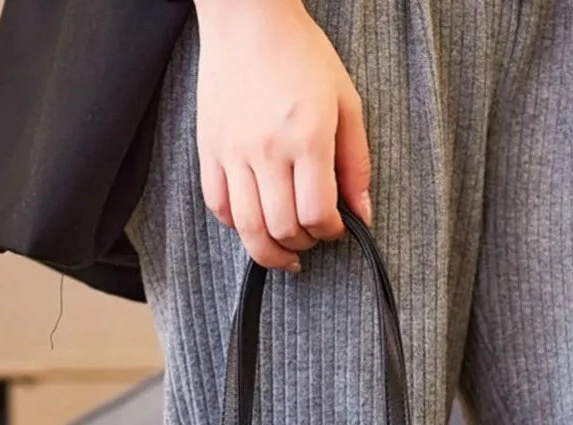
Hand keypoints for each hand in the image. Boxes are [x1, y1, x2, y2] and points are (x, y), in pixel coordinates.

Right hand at [193, 0, 371, 270]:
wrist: (248, 19)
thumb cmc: (302, 56)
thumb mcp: (347, 103)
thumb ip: (356, 163)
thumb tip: (362, 215)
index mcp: (307, 138)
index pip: (317, 213)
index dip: (331, 232)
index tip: (337, 228)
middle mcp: (267, 150)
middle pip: (282, 228)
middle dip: (303, 244)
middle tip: (311, 238)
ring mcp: (233, 152)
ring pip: (247, 228)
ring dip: (269, 251)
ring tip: (284, 253)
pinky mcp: (209, 150)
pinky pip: (218, 206)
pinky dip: (237, 225)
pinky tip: (254, 223)